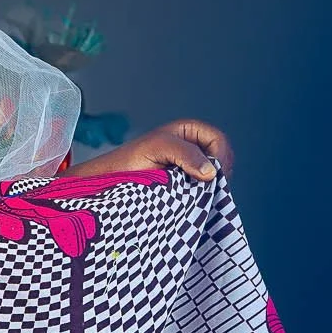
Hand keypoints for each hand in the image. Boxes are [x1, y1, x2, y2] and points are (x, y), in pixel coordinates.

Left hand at [70, 118, 233, 182]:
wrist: (109, 183)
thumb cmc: (128, 160)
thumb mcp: (158, 147)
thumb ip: (185, 154)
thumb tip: (210, 172)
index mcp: (188, 131)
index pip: (218, 140)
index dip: (220, 156)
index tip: (213, 175)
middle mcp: (192, 148)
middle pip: (222, 159)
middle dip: (218, 173)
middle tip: (208, 189)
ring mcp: (190, 168)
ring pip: (214, 176)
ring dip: (211, 186)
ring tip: (198, 195)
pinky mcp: (185, 186)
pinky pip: (204, 190)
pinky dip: (203, 195)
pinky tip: (194, 201)